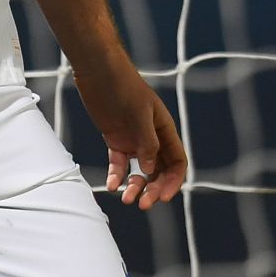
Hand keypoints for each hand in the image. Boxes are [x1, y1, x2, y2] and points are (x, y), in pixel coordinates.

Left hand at [77, 66, 185, 210]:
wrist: (98, 71)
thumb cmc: (123, 87)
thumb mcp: (139, 113)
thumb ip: (147, 142)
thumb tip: (150, 172)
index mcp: (165, 130)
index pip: (176, 162)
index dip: (173, 182)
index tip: (163, 198)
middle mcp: (152, 138)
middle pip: (159, 171)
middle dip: (154, 189)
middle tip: (143, 204)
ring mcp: (133, 140)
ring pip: (140, 172)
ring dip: (135, 187)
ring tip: (125, 199)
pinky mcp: (115, 140)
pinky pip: (120, 164)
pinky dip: (117, 176)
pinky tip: (112, 186)